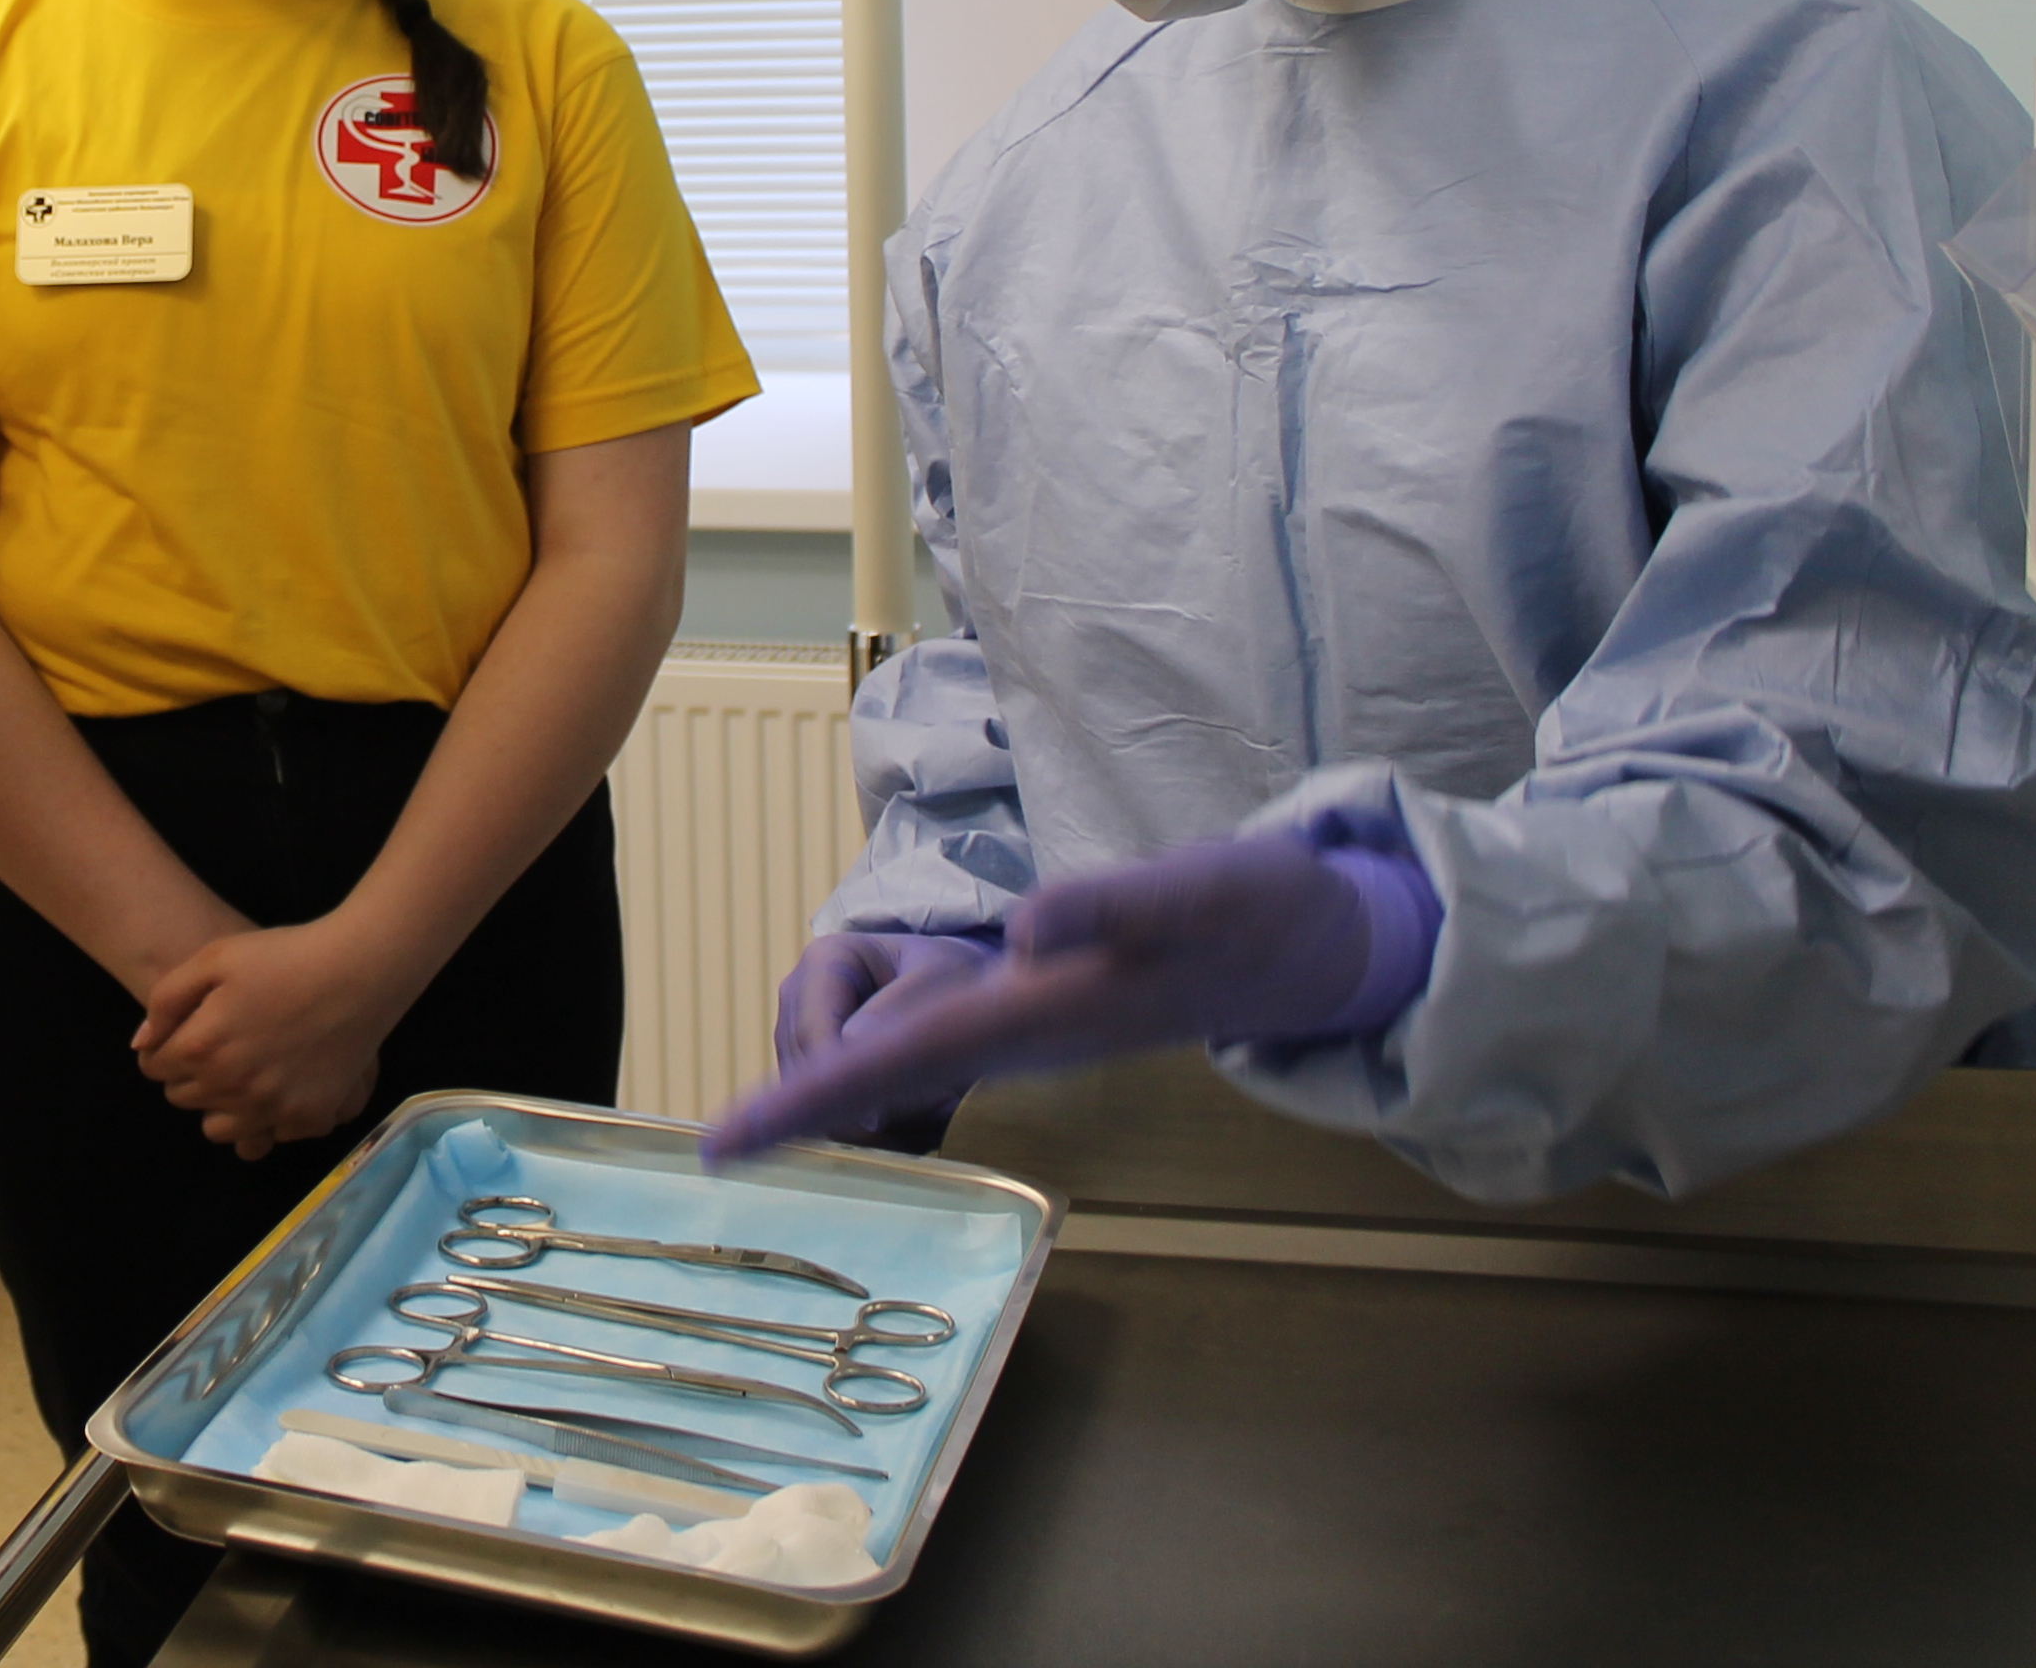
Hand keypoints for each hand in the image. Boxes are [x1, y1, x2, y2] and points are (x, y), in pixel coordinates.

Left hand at [131, 920, 412, 1159]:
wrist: (358, 970)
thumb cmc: (283, 956)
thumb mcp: (214, 958)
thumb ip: (166, 1001)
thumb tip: (142, 1045)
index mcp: (201, 1049)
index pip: (154, 1069)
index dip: (164, 1048)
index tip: (186, 1033)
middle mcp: (231, 1089)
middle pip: (184, 1099)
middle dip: (190, 1075)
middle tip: (218, 1045)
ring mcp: (272, 1109)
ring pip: (220, 1130)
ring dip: (221, 1105)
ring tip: (243, 1072)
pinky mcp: (308, 1118)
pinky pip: (270, 1134)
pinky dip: (269, 1116)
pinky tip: (280, 1083)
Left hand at [709, 835, 1426, 1160]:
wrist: (1310, 949)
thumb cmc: (1253, 915)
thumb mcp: (1199, 892)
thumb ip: (1116, 906)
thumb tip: (1030, 926)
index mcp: (1043, 1008)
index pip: (904, 1056)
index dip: (813, 1097)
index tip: (727, 1141)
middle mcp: (1023, 1030)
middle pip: (887, 1069)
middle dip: (805, 1105)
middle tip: (725, 1143)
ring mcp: (1029, 1026)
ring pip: (905, 1057)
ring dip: (841, 1075)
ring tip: (777, 1114)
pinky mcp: (1039, 1010)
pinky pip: (936, 1044)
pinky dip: (881, 1060)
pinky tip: (850, 1074)